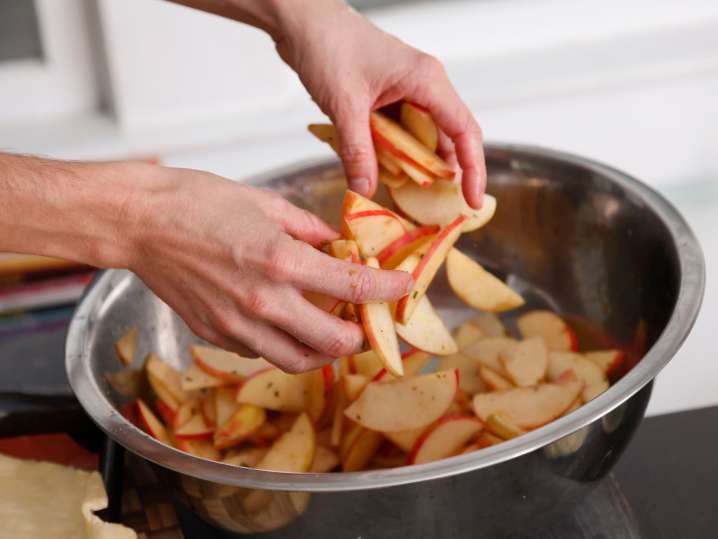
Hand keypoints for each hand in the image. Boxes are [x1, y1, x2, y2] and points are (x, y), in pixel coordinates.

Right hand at [130, 166, 411, 372]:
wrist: (139, 222)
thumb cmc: (197, 203)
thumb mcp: (267, 204)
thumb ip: (311, 231)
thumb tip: (339, 246)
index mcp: (283, 261)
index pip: (356, 286)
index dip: (390, 289)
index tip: (404, 287)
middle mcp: (264, 302)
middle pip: (334, 343)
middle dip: (361, 334)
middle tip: (365, 321)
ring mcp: (238, 326)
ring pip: (299, 361)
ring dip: (324, 351)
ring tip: (330, 331)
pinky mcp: (217, 336)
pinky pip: (263, 352)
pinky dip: (284, 343)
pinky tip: (285, 322)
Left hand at [275, 1, 485, 207]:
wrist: (302, 20)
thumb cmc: (327, 46)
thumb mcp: (344, 105)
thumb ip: (357, 151)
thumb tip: (365, 191)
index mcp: (426, 81)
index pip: (463, 130)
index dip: (473, 169)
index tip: (471, 200)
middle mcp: (424, 85)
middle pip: (448, 137)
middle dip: (445, 173)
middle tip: (439, 209)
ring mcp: (407, 91)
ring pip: (423, 137)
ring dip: (416, 166)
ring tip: (410, 198)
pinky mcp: (388, 97)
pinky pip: (401, 133)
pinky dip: (395, 155)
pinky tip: (384, 174)